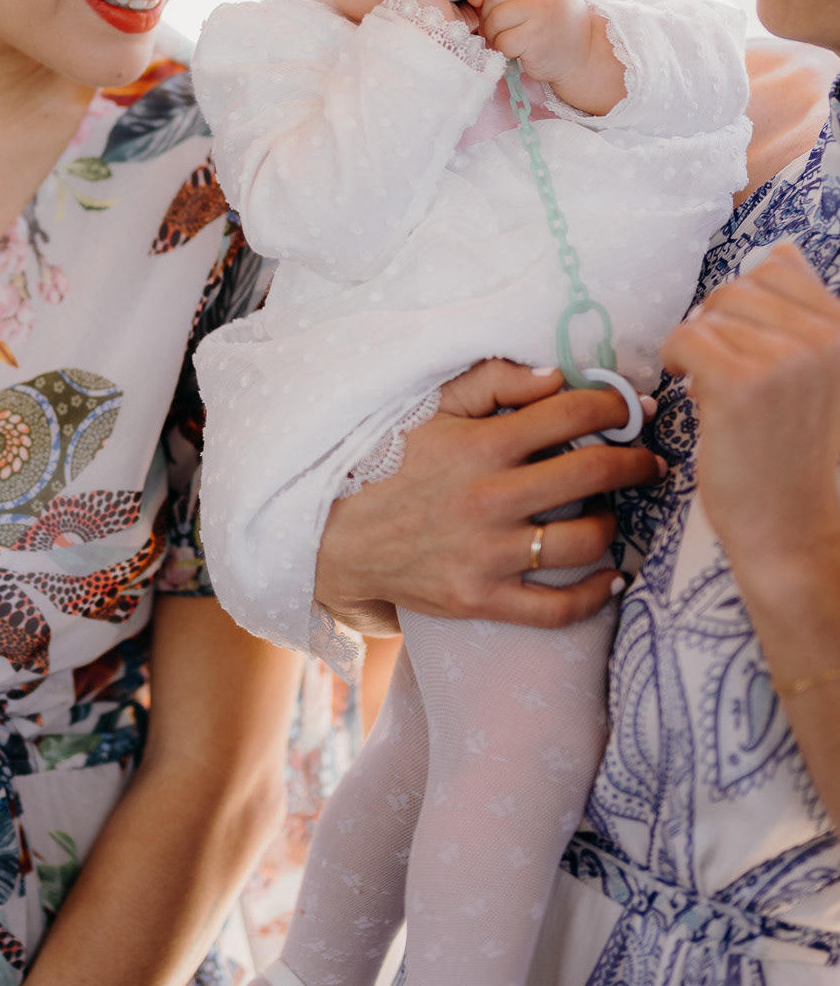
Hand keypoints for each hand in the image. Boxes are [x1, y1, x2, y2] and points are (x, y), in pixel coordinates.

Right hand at [314, 358, 664, 631]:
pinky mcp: (482, 599)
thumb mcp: (431, 408)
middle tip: (649, 463)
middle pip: (594, 475)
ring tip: (612, 515)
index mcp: (482, 444)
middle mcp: (491, 498)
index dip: (615, 408)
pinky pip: (557, 607)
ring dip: (613, 524)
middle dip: (636, 464)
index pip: (572, 414)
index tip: (632, 412)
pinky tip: (611, 578)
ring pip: (585, 541)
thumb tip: (557, 377)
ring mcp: (489, 554)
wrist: (335, 536)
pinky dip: (596, 595)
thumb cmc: (389, 463)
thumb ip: (493, 382)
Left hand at [468, 0, 625, 113]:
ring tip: (507, 39)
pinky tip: (516, 50)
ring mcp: (541, 12)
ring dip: (494, 34)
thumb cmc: (556, 22)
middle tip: (498, 28)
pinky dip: (503, 49)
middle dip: (489, 14)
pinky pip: (502, 41)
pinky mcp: (536, 37)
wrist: (584, 52)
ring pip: (495, 19)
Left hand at [663, 242, 839, 581]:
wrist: (793, 528)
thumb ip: (802, 313)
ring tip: (713, 386)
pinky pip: (685, 339)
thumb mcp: (819, 374)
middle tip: (721, 370)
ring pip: (709, 315)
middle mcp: (824, 338)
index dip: (745, 305)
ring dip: (698, 347)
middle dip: (717, 325)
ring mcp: (784, 358)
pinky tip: (691, 389)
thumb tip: (780, 251)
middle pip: (737, 289)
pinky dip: (676, 360)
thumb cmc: (795, 454)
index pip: (778, 269)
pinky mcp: (740, 384)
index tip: (744, 344)